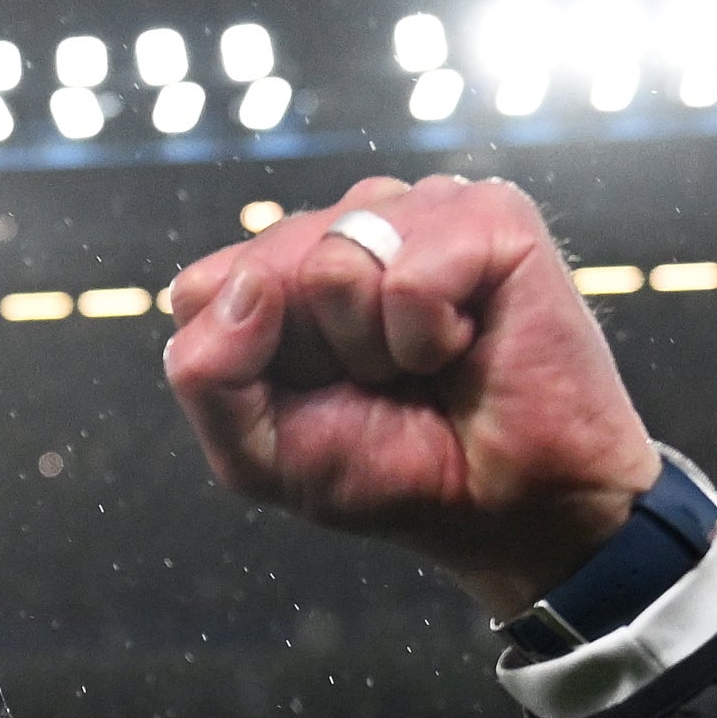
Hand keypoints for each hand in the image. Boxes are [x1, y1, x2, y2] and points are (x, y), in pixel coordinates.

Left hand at [160, 174, 659, 613]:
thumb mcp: (261, 452)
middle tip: (380, 384)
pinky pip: (409, 278)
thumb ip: (207, 375)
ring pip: (332, 264)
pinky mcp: (489, 214)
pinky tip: (465, 345)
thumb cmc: (396, 471)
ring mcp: (419, 209)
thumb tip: (244, 287)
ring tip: (425, 364)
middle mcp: (350, 225)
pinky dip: (429, 337)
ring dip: (374, 348)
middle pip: (262, 272)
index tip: (316, 396)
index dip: (249, 366)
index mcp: (289, 269)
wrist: (511, 508)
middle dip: (313, 357)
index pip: (205, 290)